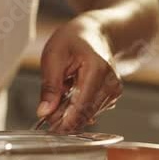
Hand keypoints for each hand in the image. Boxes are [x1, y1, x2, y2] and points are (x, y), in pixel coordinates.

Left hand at [37, 16, 122, 132]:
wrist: (94, 32)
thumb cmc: (73, 39)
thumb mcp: (53, 56)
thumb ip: (50, 86)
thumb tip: (44, 112)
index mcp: (97, 69)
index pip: (81, 106)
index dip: (63, 121)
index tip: (48, 127)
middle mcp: (110, 82)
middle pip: (85, 114)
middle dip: (63, 119)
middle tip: (45, 114)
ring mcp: (114, 90)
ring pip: (88, 115)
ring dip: (70, 113)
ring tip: (60, 93)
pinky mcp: (112, 95)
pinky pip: (92, 110)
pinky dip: (78, 108)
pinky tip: (71, 94)